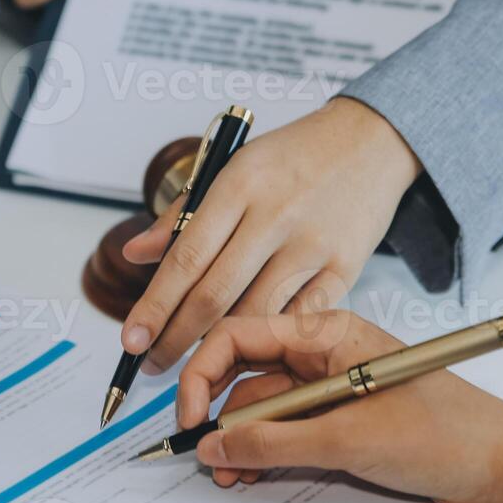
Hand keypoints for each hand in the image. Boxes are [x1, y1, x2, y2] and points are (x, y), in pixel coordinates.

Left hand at [120, 99, 421, 373]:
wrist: (370, 140)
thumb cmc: (293, 157)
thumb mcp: (232, 168)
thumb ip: (182, 215)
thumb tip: (135, 254)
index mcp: (239, 185)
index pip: (185, 258)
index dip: (154, 306)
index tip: (131, 339)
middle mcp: (275, 215)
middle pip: (215, 294)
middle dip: (176, 338)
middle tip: (151, 362)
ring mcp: (312, 244)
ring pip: (255, 313)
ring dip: (219, 345)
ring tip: (191, 361)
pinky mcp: (345, 267)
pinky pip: (298, 317)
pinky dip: (269, 337)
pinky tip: (246, 349)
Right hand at [176, 311, 502, 502]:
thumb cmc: (446, 434)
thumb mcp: (349, 440)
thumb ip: (274, 445)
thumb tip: (213, 447)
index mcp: (325, 333)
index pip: (238, 337)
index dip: (201, 374)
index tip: (189, 418)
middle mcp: (322, 354)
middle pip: (244, 375)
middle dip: (218, 416)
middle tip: (206, 459)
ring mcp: (330, 389)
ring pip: (262, 410)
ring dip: (241, 444)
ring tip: (232, 479)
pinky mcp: (340, 421)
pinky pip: (286, 431)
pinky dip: (266, 454)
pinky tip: (254, 477)